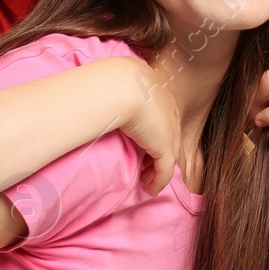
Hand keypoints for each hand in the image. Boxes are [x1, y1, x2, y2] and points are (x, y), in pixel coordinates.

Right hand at [117, 58, 181, 194]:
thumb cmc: (110, 80)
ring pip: (169, 155)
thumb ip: (114, 90)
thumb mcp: (114, 81)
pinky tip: (150, 189)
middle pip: (170, 135)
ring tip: (146, 179)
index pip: (162, 114)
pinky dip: (158, 181)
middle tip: (146, 165)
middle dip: (159, 151)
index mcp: (158, 90)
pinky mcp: (166, 146)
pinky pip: (165, 170)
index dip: (153, 130)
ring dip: (157, 169)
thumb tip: (98, 94)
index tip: (142, 141)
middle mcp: (169, 108)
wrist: (120, 86)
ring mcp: (170, 128)